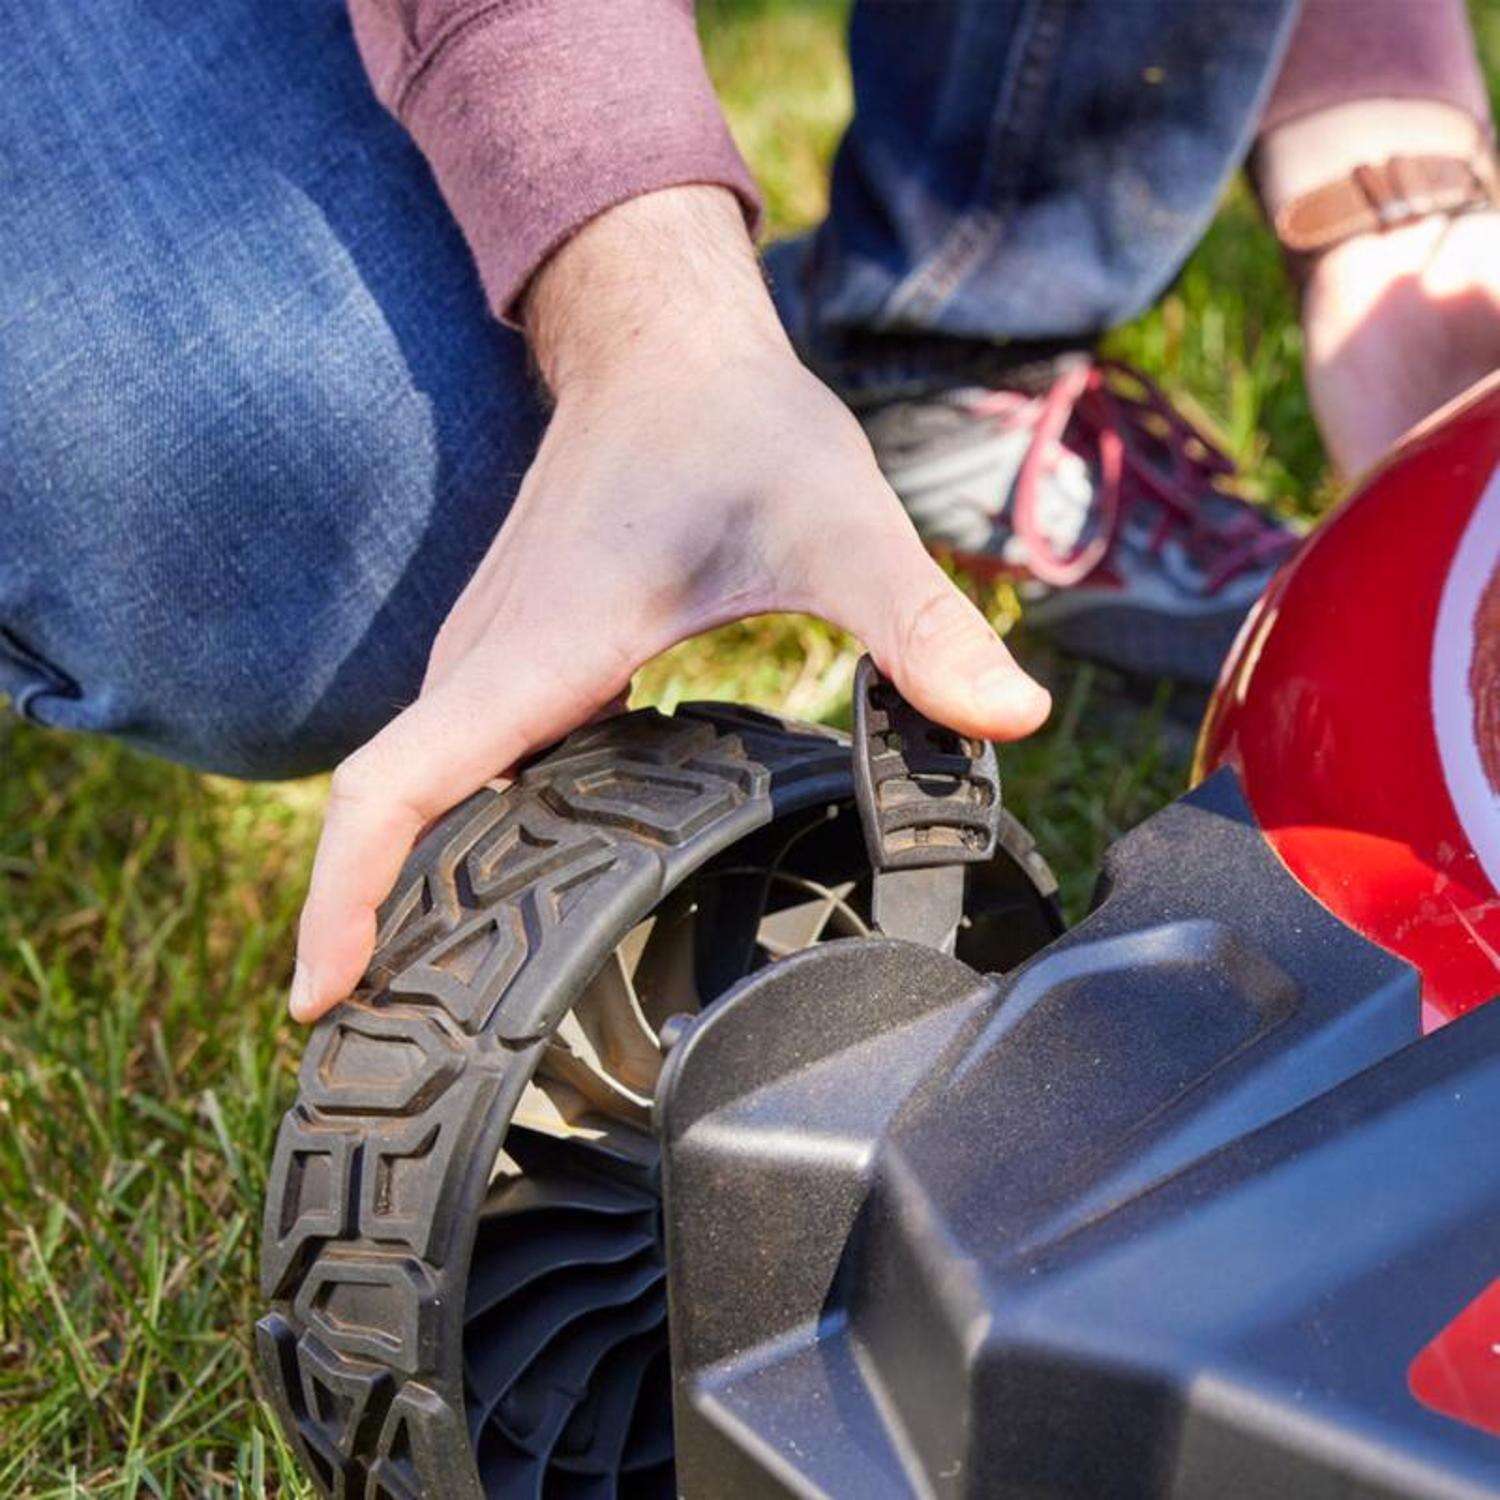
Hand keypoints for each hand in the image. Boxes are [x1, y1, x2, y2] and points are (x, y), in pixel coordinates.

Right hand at [288, 187, 1049, 1021]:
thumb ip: (915, 623)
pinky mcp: (516, 658)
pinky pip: (459, 765)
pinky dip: (458, 838)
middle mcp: (488, 664)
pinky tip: (516, 897)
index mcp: (535, 653)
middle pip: (390, 817)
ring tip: (435, 1012)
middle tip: (393, 1063)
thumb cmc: (736, 423)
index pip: (395, 787)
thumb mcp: (834, 522)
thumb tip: (1011, 717)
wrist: (668, 345)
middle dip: (368, 933)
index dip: (342, 900)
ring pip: (420, 794)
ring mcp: (491, 660)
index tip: (320, 998)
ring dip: (407, 889)